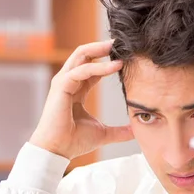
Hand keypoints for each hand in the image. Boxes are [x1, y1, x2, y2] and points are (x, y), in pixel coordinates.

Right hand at [30, 40, 133, 159]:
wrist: (57, 150)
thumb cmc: (73, 142)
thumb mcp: (103, 133)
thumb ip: (120, 131)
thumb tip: (136, 131)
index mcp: (76, 90)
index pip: (92, 67)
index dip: (108, 60)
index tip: (126, 57)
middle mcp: (68, 83)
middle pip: (84, 55)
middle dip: (102, 47)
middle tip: (121, 43)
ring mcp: (63, 83)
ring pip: (81, 56)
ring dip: (100, 50)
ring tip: (118, 47)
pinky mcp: (61, 87)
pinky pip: (81, 71)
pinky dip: (98, 68)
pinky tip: (115, 67)